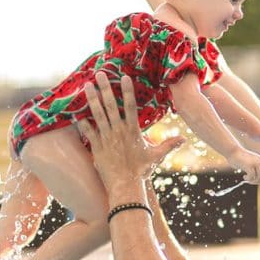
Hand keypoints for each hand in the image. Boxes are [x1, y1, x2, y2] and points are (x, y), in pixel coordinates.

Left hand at [80, 71, 184, 188]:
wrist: (126, 186)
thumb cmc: (141, 171)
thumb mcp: (157, 157)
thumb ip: (169, 145)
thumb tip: (184, 139)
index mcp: (133, 131)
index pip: (131, 106)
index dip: (128, 91)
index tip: (125, 77)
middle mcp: (119, 131)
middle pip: (111, 105)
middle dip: (105, 88)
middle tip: (100, 73)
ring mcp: (106, 138)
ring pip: (98, 114)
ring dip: (92, 99)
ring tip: (86, 85)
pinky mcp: (97, 147)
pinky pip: (87, 131)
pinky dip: (82, 121)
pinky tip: (76, 110)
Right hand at [228, 149, 259, 183]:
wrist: (233, 151)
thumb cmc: (240, 157)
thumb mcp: (251, 160)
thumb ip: (256, 166)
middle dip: (259, 181)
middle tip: (251, 181)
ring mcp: (255, 163)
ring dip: (254, 181)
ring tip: (248, 180)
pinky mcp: (249, 165)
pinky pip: (252, 176)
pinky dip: (248, 179)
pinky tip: (244, 177)